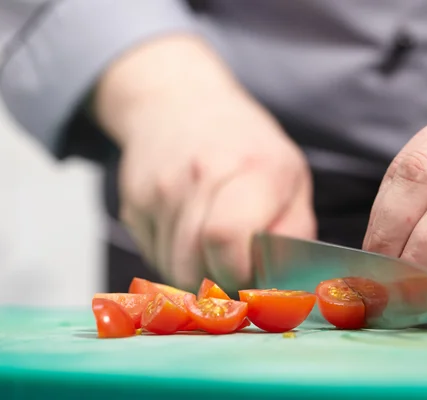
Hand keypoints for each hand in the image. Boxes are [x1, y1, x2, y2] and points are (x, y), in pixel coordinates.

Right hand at [95, 35, 315, 290]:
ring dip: (194, 272)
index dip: (239, 272)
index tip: (250, 273)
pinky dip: (173, 257)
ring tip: (210, 244)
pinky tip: (186, 228)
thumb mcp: (290, 177)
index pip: (226, 238)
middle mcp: (199, 175)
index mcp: (252, 168)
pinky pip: (153, 256)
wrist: (178, 103)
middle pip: (194, 266)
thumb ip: (294, 232)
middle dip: (218, 281)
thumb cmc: (244, 146)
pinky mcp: (132, 204)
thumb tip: (282, 284)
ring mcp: (159, 190)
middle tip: (232, 265)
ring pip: (171, 269)